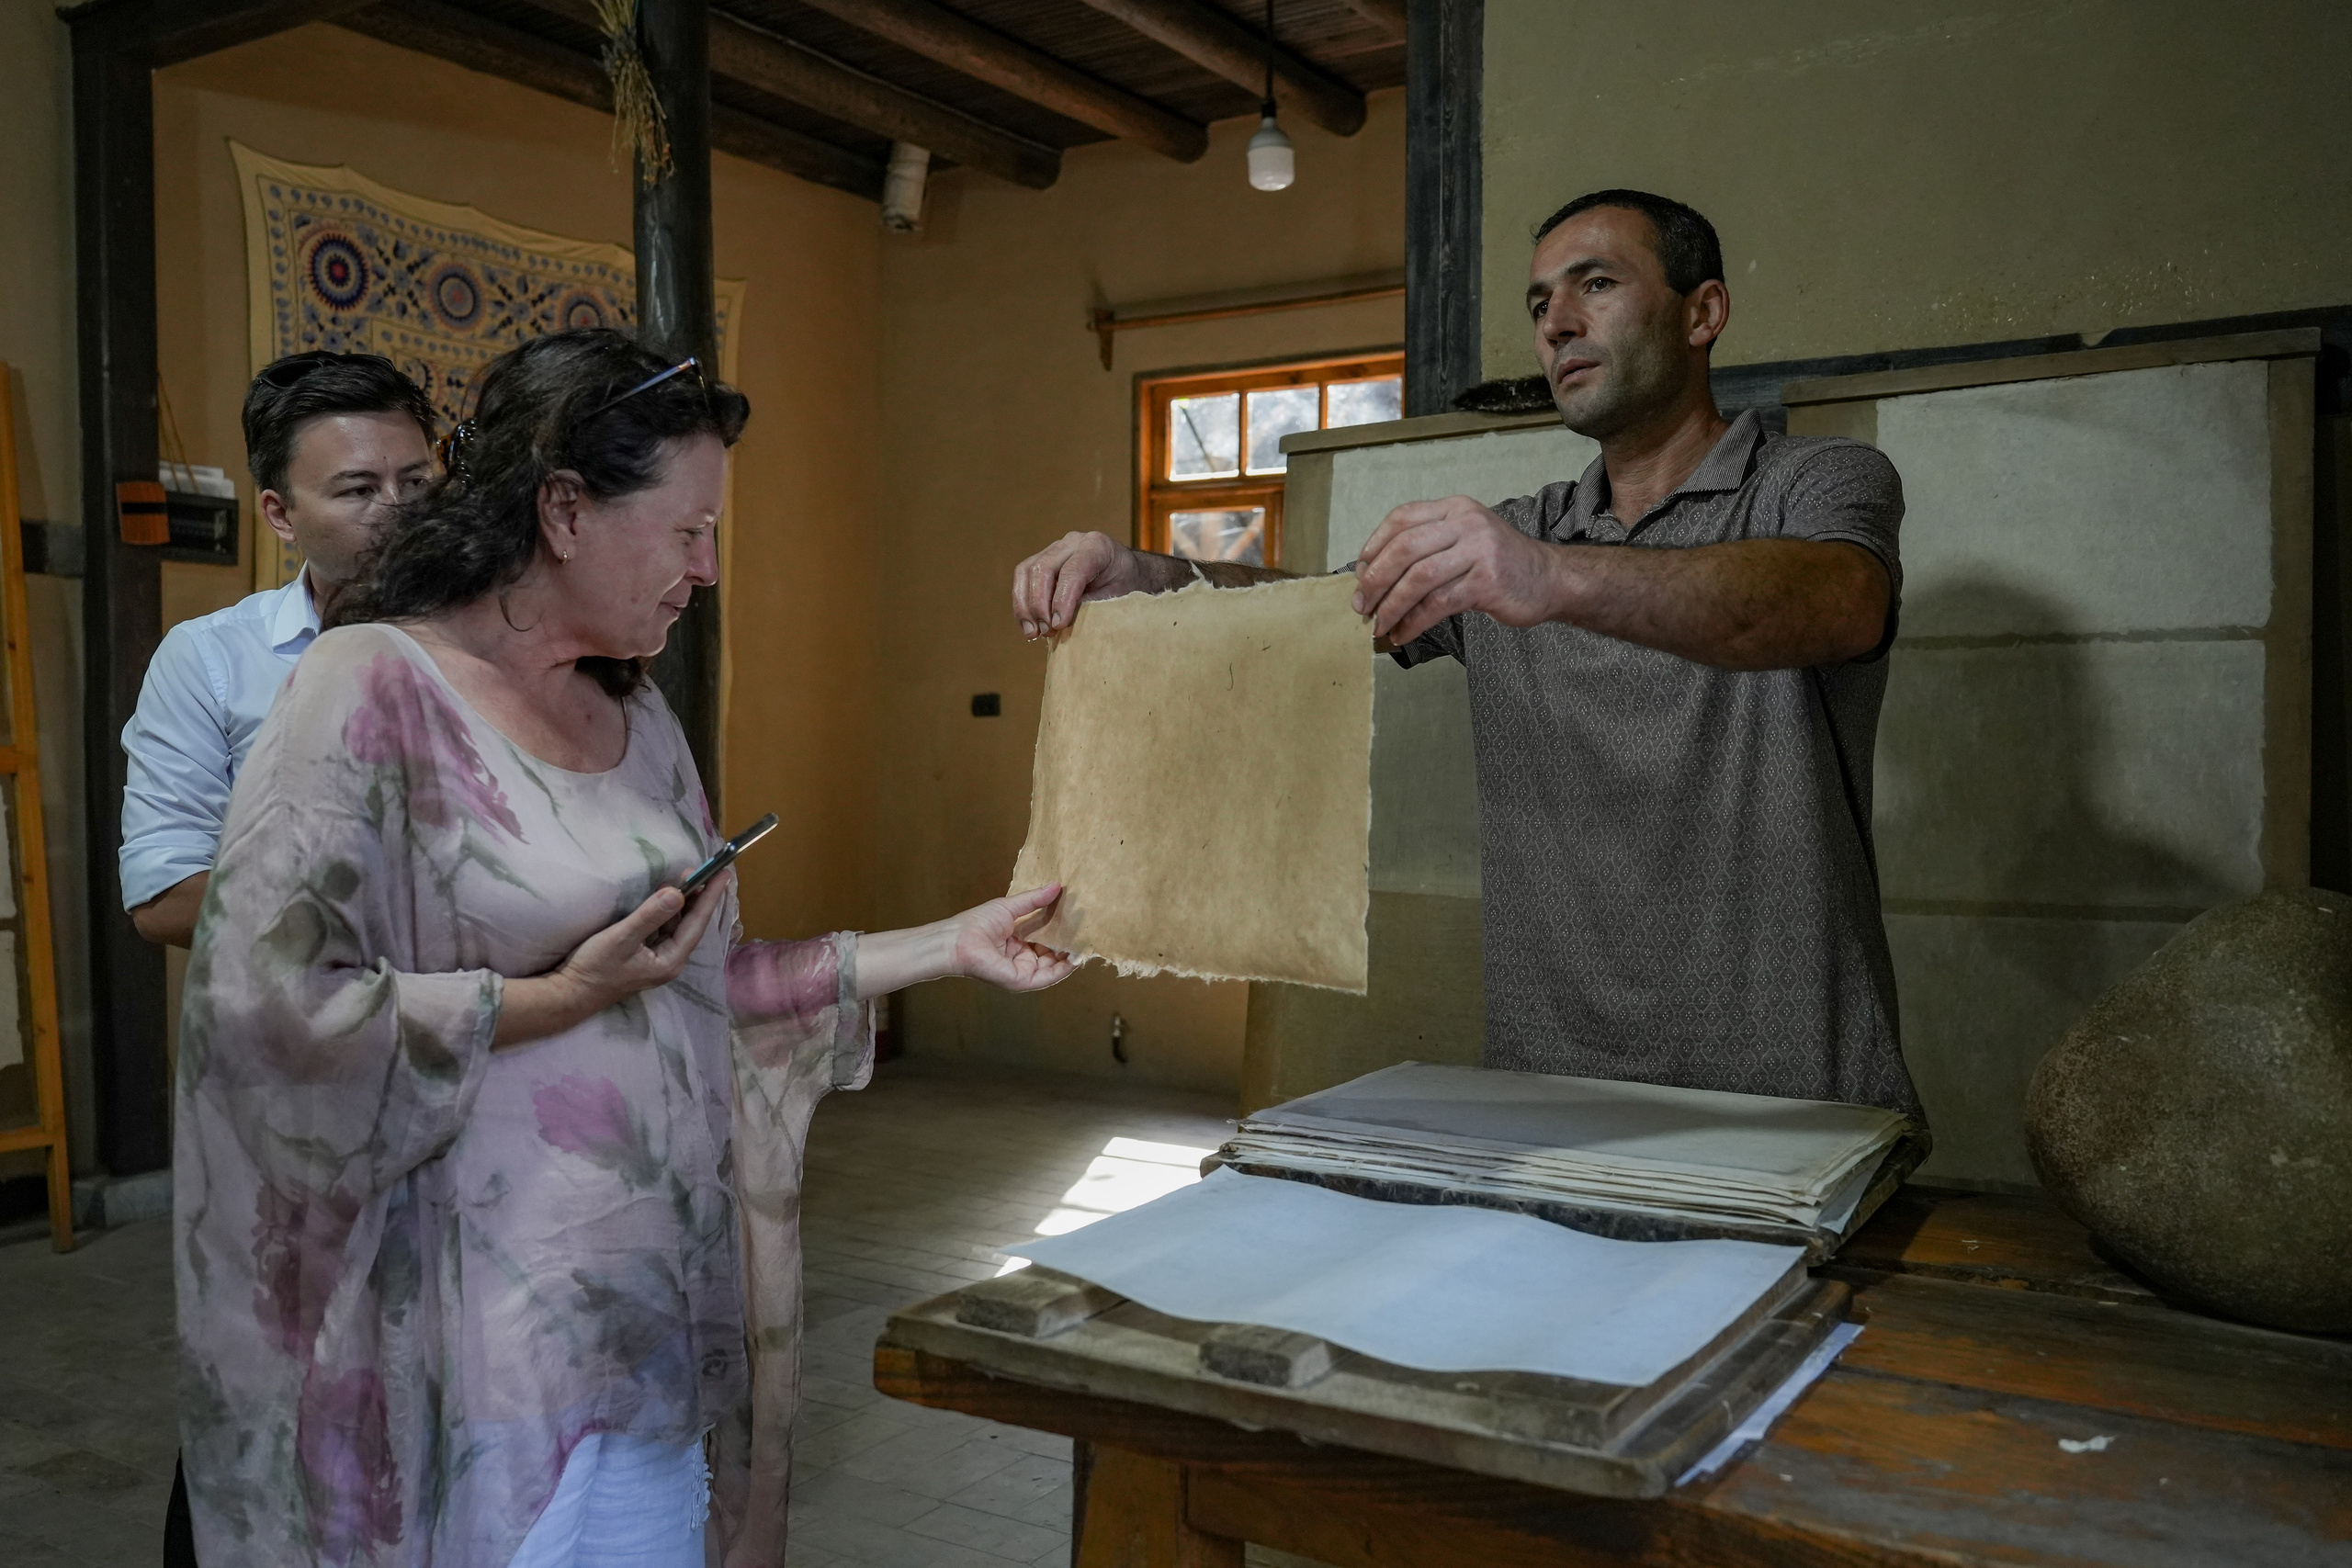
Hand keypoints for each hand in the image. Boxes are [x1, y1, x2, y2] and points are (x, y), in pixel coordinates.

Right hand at [495, 873, 730, 1047]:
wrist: (569, 995)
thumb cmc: (595, 968)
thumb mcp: (622, 938)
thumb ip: (650, 915)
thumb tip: (678, 893)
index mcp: (670, 961)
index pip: (697, 923)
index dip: (710, 897)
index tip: (724, 873)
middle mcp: (669, 961)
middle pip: (691, 924)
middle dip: (699, 897)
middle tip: (708, 870)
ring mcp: (657, 959)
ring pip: (677, 925)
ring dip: (683, 902)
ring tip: (690, 877)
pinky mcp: (644, 956)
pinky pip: (664, 929)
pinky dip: (668, 911)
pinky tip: (667, 897)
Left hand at [951, 884, 1075, 991]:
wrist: (958, 941)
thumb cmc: (977, 923)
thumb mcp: (1011, 907)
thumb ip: (1035, 900)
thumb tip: (1057, 885)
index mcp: (1018, 942)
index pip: (1045, 938)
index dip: (1061, 931)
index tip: (1077, 920)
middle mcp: (1022, 958)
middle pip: (1052, 953)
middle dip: (1068, 943)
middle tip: (1086, 930)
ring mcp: (1023, 971)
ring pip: (1053, 966)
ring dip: (1069, 955)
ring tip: (1085, 941)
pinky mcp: (1022, 981)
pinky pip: (1048, 976)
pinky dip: (1063, 968)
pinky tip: (1074, 956)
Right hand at [1013, 532, 1143, 638]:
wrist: (1124, 572)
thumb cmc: (1125, 584)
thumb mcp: (1118, 596)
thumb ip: (1092, 605)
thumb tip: (1060, 622)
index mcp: (1097, 546)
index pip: (1073, 570)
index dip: (1062, 599)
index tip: (1058, 625)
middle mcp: (1073, 542)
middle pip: (1043, 568)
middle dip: (1039, 604)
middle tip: (1046, 631)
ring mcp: (1055, 549)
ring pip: (1026, 571)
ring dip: (1025, 605)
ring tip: (1032, 632)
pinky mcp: (1043, 559)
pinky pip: (1023, 578)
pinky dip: (1022, 603)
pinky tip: (1029, 625)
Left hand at [1351, 496, 1565, 645]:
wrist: (1548, 578)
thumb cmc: (1499, 563)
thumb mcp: (1464, 539)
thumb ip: (1427, 547)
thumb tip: (1372, 574)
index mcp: (1454, 508)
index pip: (1401, 518)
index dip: (1374, 545)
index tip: (1359, 573)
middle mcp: (1466, 523)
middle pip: (1404, 548)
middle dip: (1375, 580)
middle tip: (1361, 604)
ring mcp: (1479, 551)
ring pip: (1418, 578)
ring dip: (1391, 605)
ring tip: (1378, 624)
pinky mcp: (1487, 582)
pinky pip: (1438, 604)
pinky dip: (1413, 622)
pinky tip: (1402, 633)